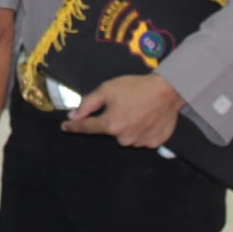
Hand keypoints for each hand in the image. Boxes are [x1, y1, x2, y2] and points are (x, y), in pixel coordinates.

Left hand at [61, 73, 184, 147]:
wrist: (167, 91)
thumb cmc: (135, 88)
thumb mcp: (106, 90)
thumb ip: (87, 104)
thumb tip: (74, 115)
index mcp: (110, 125)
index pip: (87, 128)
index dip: (74, 127)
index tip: (65, 127)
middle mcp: (124, 138)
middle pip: (109, 131)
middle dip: (111, 120)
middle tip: (122, 105)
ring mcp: (140, 142)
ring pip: (125, 136)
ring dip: (126, 125)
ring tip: (136, 110)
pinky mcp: (154, 143)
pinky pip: (140, 138)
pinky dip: (140, 129)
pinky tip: (145, 117)